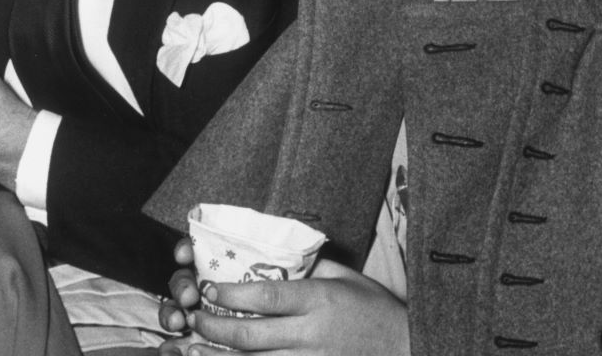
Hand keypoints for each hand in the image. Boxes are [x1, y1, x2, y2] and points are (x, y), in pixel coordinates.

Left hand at [166, 260, 409, 355]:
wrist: (408, 348)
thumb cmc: (376, 309)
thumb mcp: (346, 277)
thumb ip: (309, 267)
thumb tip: (273, 254)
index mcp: (319, 301)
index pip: (266, 297)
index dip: (231, 294)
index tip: (209, 287)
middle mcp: (312, 335)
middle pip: (252, 335)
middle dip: (215, 328)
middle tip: (194, 318)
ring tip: (192, 350)